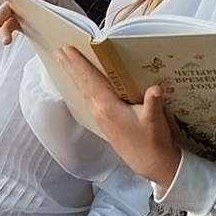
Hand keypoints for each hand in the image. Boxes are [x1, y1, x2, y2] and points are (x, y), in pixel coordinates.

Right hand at [0, 0, 21, 46]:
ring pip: (6, 24)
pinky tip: (8, 41)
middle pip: (5, 9)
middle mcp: (13, 2)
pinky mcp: (22, 27)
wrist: (62, 5)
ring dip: (4, 32)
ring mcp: (17, 16)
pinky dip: (9, 36)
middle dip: (0, 16)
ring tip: (6, 40)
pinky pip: (13, 32)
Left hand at [55, 48, 182, 186]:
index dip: (78, 64)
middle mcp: (100, 111)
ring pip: (83, 90)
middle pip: (82, 84)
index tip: (67, 50)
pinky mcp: (105, 121)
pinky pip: (89, 97)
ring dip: (74, 75)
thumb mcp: (155, 120)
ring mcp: (100, 117)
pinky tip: (83, 83)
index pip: (89, 80)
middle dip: (70, 66)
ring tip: (65, 61)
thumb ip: (153, 103)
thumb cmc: (153, 143)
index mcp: (108, 107)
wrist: (151, 165)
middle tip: (59, 50)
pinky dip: (83, 85)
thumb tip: (156, 88)